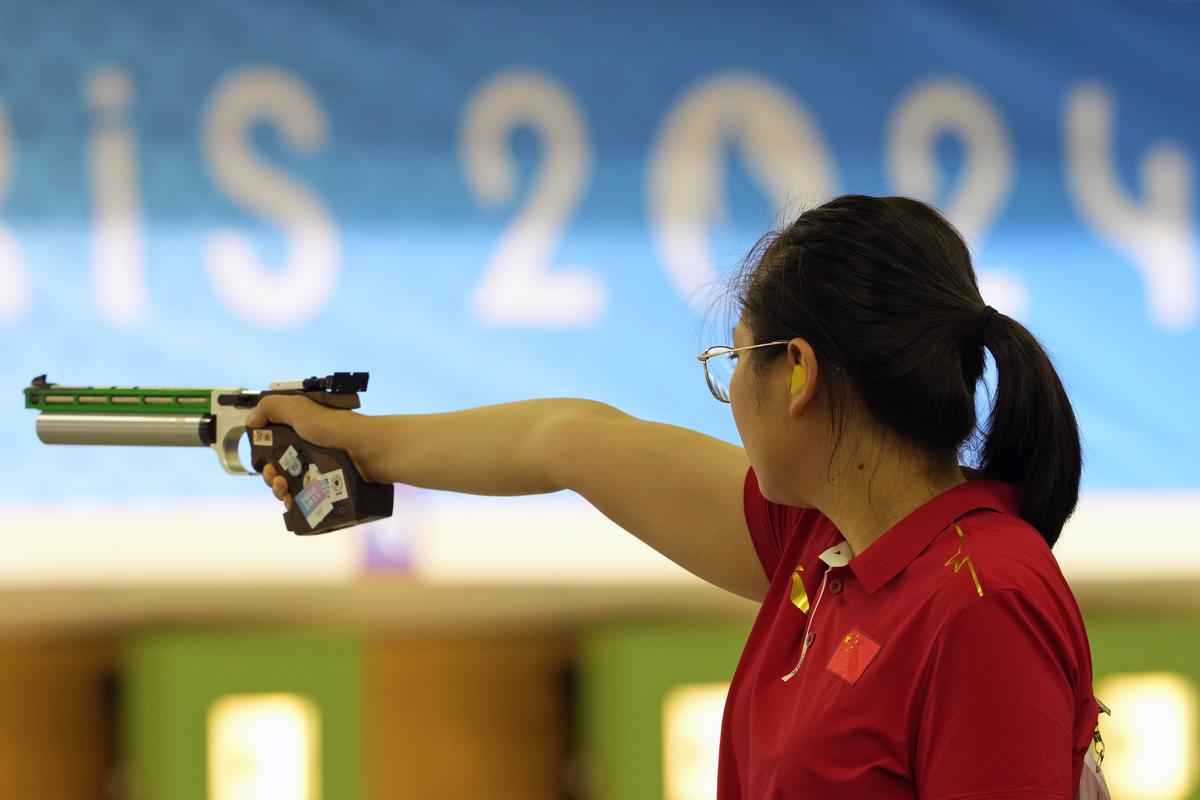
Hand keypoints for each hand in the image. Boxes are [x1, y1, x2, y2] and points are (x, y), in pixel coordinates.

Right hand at [246, 395, 368, 510]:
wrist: (366, 450)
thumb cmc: (336, 427)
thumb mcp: (299, 408)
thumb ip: (271, 408)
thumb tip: (251, 420)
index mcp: (302, 434)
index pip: (274, 450)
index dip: (265, 459)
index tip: (265, 465)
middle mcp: (310, 452)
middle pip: (281, 471)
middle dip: (271, 478)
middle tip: (276, 479)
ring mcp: (321, 471)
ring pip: (292, 487)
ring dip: (280, 491)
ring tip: (285, 491)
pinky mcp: (330, 488)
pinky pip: (308, 500)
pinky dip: (296, 503)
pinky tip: (293, 503)